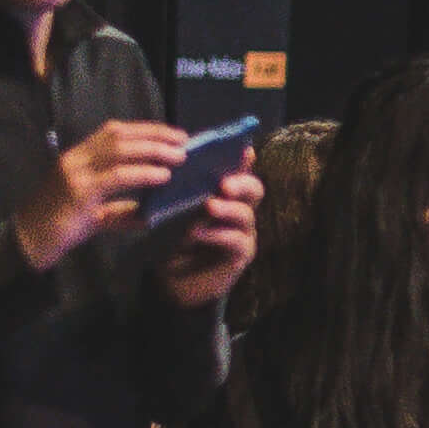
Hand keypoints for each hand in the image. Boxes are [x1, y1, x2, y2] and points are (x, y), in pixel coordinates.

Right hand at [14, 119, 189, 269]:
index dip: (145, 129)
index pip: (113, 131)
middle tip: (184, 141)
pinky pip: (116, 176)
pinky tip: (162, 176)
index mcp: (78, 157)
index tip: (172, 134)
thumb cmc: (59, 227)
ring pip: (118, 150)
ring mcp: (75, 173)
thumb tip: (150, 214)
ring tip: (179, 157)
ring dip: (153, 150)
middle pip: (119, 134)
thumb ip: (120, 210)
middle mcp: (75, 158)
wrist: (28, 242)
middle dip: (155, 135)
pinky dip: (142, 173)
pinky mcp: (79, 192)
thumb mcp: (94, 214)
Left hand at [156, 170, 264, 309]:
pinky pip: (237, 241)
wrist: (174, 277)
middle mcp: (240, 209)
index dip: (243, 160)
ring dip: (228, 209)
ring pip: (246, 214)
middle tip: (224, 184)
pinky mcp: (241, 255)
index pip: (239, 170)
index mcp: (225, 194)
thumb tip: (177, 163)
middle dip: (242, 183)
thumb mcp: (175, 209)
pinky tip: (197, 234)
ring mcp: (243, 232)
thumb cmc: (175, 239)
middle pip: (255, 189)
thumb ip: (183, 191)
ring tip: (209, 207)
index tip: (243, 149)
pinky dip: (217, 235)